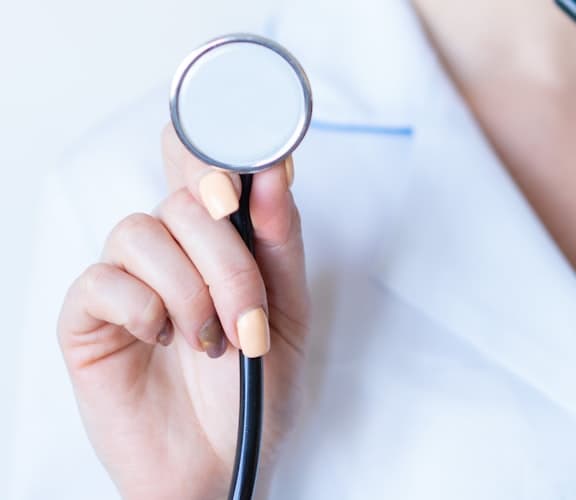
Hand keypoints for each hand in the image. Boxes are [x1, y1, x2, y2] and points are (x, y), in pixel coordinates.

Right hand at [57, 125, 309, 499]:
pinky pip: (103, 280)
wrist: (222, 464)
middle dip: (227, 257)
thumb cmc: (255, 389)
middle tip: (249, 317)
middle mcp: (172, 248)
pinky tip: (163, 342)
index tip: (246, 180)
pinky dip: (144, 309)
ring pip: (142, 232)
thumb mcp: (288, 312)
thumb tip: (274, 170)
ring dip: (190, 291)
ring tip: (212, 343)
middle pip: (184, 197)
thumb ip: (280, 242)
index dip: (217, 150)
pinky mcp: (88, 317)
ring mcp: (127, 279)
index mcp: (220, 240)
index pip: (203, 162)